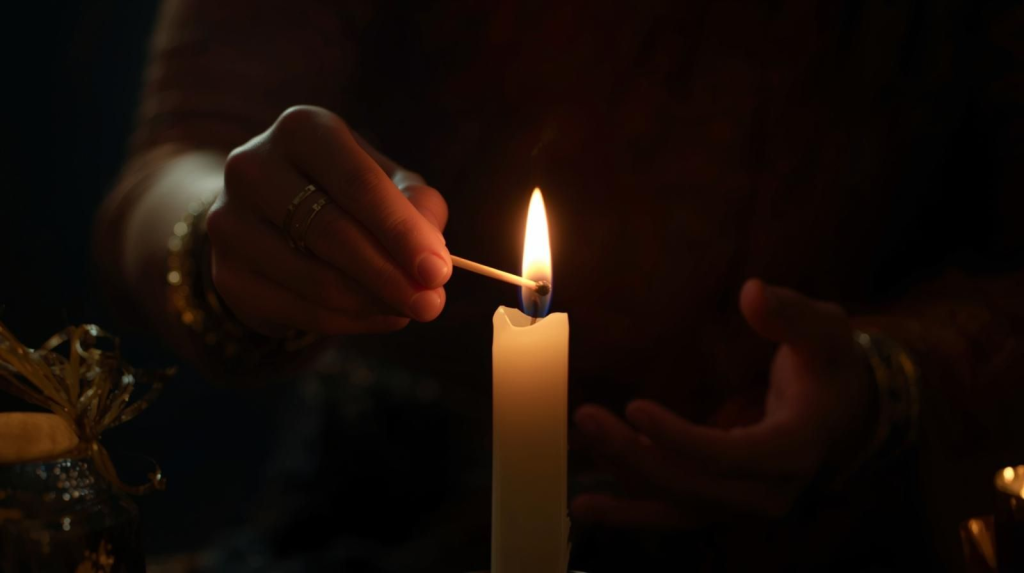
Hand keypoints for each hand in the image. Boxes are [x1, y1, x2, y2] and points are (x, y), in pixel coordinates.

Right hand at [206, 106, 450, 335]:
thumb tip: (433, 263)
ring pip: (316, 279)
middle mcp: (253, 166)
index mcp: (302, 129)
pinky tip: (379, 316)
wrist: (266, 214)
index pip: (359, 184)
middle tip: (432, 306)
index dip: (402, 232)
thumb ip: (419, 211)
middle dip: (391, 276)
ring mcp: (230, 221)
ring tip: (409, 309)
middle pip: (333, 233)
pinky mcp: (226, 273)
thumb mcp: (390, 185)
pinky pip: (299, 310)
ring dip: (374, 303)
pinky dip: (350, 322)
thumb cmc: (345, 193)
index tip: (438, 272)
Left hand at [572, 279, 877, 528]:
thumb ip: (791, 314)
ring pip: (678, 504)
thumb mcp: (825, 331)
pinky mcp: (722, 503)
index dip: (681, 439)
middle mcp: (769, 489)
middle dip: (635, 456)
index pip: (731, 455)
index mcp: (795, 447)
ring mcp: (744, 503)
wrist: (845, 412)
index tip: (635, 409)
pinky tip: (585, 507)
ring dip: (625, 484)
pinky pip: (673, 514)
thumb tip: (753, 292)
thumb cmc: (830, 365)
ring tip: (574, 479)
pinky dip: (630, 513)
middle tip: (586, 418)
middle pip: (693, 484)